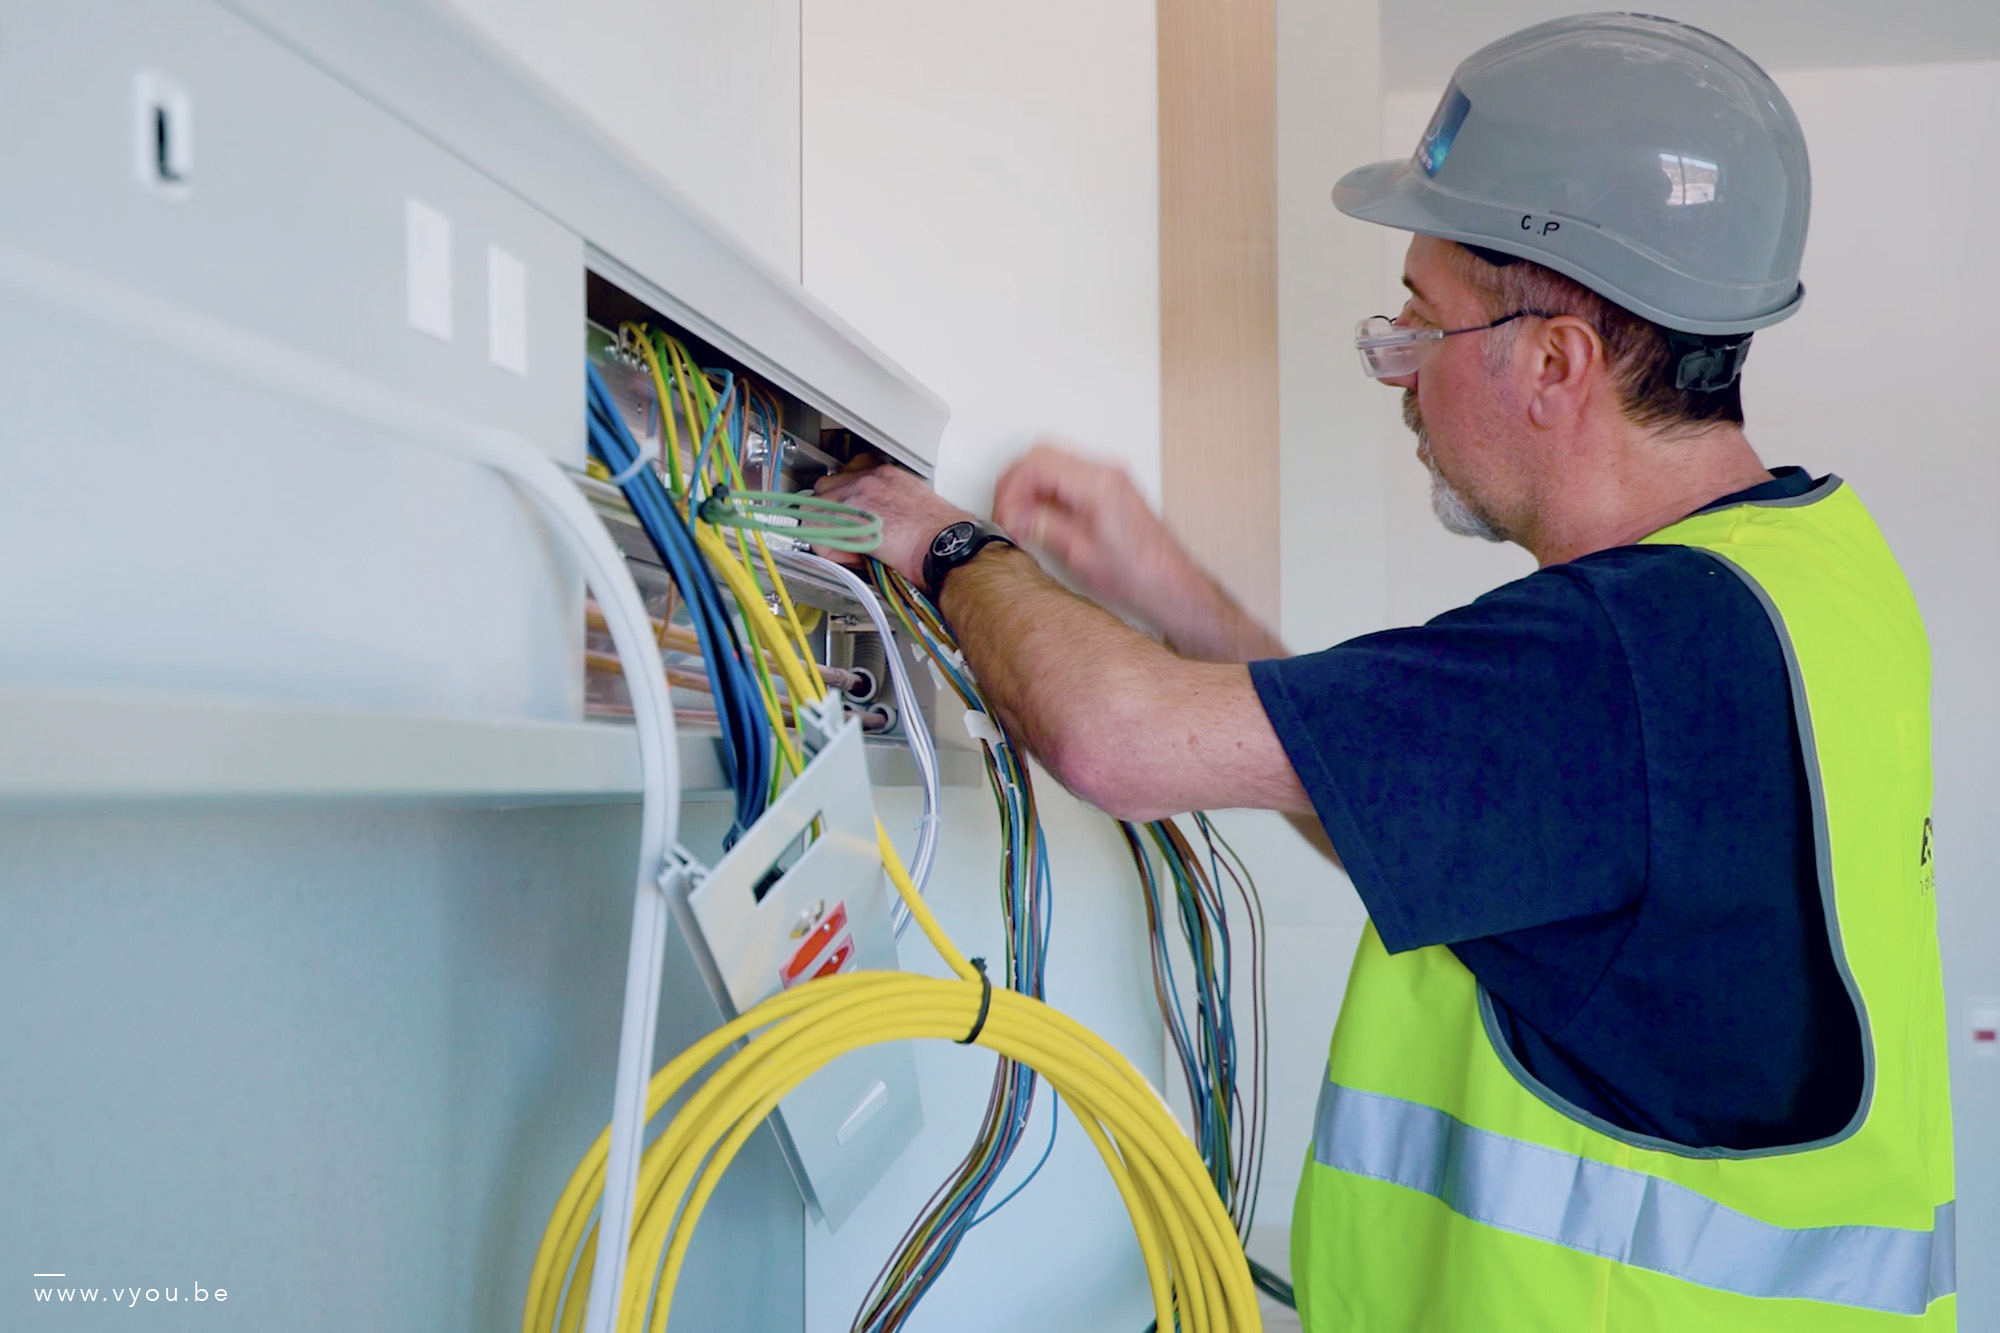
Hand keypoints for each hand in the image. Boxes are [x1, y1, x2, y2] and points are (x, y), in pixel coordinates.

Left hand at [813, 457, 975, 585]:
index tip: (850, 518)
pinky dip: (831, 551)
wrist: (947, 545)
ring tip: (850, 549)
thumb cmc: (941, 534)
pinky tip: (854, 558)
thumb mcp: (916, 505)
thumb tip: (873, 523)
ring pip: (816, 510)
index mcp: (886, 474)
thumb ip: (888, 506)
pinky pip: (820, 535)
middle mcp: (868, 478)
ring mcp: (856, 495)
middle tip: (845, 534)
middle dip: (830, 512)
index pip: (847, 476)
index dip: (844, 501)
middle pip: (825, 488)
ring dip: (828, 531)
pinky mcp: (849, 519)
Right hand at [991, 441, 1205, 628]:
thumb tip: (1013, 515)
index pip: (1036, 464)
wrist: (1168, 583)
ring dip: (1028, 488)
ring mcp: (1108, 478)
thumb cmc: (1137, 574)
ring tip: (1019, 520)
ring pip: (1051, 463)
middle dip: (1015, 485)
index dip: (1011, 489)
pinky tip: (1039, 518)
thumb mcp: (1078, 553)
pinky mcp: (1107, 488)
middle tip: (1006, 516)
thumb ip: (1041, 526)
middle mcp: (1105, 473)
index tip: (1004, 516)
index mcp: (1097, 484)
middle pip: (1041, 456)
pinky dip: (1045, 492)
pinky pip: (1065, 476)